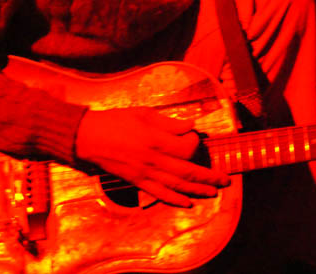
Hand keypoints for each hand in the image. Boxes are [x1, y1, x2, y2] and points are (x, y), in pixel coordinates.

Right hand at [75, 106, 229, 206]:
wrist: (89, 137)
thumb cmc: (117, 121)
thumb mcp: (145, 113)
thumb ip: (169, 122)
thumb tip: (190, 125)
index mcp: (156, 140)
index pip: (187, 148)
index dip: (196, 142)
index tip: (195, 136)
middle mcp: (154, 160)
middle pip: (188, 172)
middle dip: (209, 176)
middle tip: (226, 179)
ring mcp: (146, 174)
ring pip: (177, 186)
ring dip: (198, 190)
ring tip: (214, 192)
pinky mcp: (137, 182)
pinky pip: (160, 194)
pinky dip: (176, 200)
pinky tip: (188, 203)